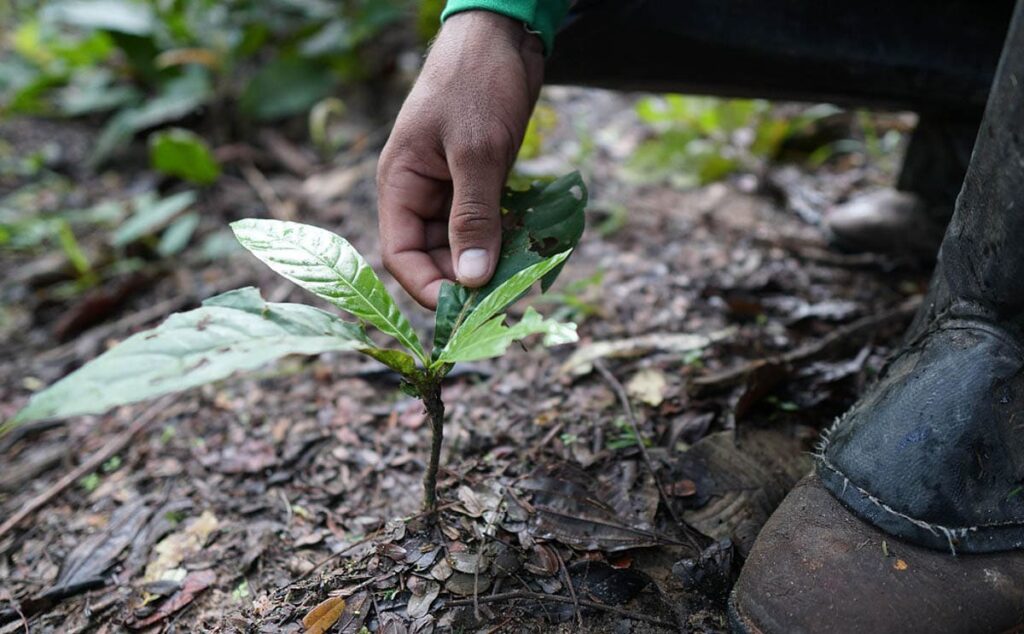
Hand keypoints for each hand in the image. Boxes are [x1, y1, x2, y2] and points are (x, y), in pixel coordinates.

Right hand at [376, 11, 543, 307]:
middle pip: (432, 255)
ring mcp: (449, 186)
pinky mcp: (477, 180)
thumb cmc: (478, 84)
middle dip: (464, 277)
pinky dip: (503, 235)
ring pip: (461, 241)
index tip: (464, 310)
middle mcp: (419, 191)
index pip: (401, 254)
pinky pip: (484, 221)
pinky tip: (527, 246)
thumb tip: (471, 280)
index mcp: (400, 183)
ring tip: (520, 272)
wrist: (503, 35)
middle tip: (504, 293)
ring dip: (488, 259)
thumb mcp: (476, 153)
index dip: (428, 287)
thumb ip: (473, 217)